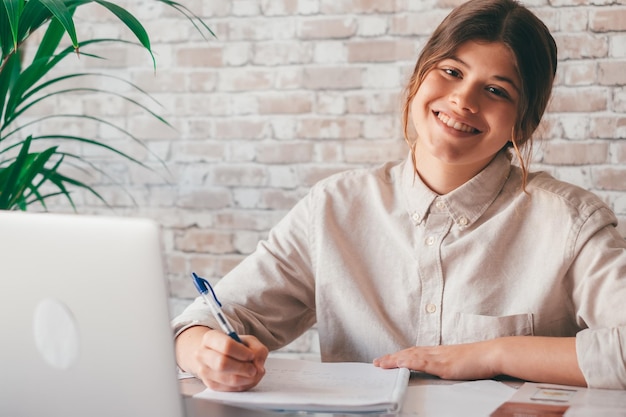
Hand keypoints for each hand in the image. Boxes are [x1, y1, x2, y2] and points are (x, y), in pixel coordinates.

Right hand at [176, 326, 268, 391]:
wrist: (217, 355)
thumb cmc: (234, 347)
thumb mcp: (248, 341)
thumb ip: (257, 349)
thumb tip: (258, 365)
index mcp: (210, 338)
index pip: (226, 346)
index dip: (242, 352)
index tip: (251, 355)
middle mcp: (202, 354)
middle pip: (222, 364)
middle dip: (243, 368)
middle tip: (254, 368)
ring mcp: (204, 371)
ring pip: (227, 379)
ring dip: (245, 378)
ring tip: (253, 374)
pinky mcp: (210, 384)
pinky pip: (229, 389)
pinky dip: (242, 385)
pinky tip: (246, 379)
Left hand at [373, 340, 498, 380]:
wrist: (493, 354)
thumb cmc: (480, 359)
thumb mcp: (460, 362)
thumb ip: (448, 364)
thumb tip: (443, 369)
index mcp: (440, 352)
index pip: (415, 352)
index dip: (400, 355)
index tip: (388, 358)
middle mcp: (436, 352)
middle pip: (409, 353)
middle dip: (392, 357)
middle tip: (376, 362)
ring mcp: (439, 357)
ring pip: (412, 357)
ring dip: (395, 360)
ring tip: (381, 364)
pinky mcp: (444, 365)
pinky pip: (424, 363)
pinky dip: (410, 362)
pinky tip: (400, 364)